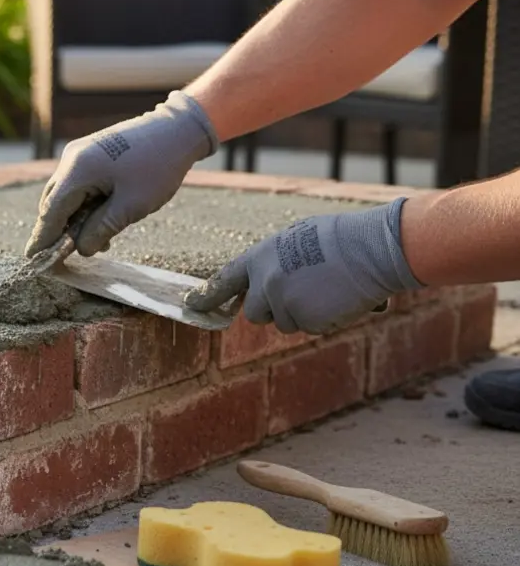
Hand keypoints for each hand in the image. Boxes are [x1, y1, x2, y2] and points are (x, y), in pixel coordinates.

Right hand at [26, 90, 219, 258]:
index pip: (51, 212)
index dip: (42, 239)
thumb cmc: (158, 167)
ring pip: (65, 194)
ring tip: (94, 242)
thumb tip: (81, 249)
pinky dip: (83, 204)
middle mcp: (72, 159)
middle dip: (55, 231)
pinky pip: (78, 184)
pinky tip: (101, 220)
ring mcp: (80, 153)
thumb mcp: (131, 206)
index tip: (34, 261)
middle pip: (52, 203)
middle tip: (59, 258)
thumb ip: (100, 230)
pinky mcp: (91, 152)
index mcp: (77, 171)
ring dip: (73, 219)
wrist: (178, 128)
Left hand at [183, 198, 423, 334]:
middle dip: (274, 310)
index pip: (226, 279)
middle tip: (302, 293)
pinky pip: (310, 327)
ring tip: (327, 288)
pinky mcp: (303, 319)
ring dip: (303, 314)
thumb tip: (269, 283)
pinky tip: (338, 298)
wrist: (372, 247)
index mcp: (260, 256)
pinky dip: (324, 319)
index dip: (209, 295)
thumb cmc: (342, 238)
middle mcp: (264, 281)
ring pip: (285, 323)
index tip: (193, 305)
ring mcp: (282, 302)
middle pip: (256, 313)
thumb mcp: (297, 239)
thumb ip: (276, 263)